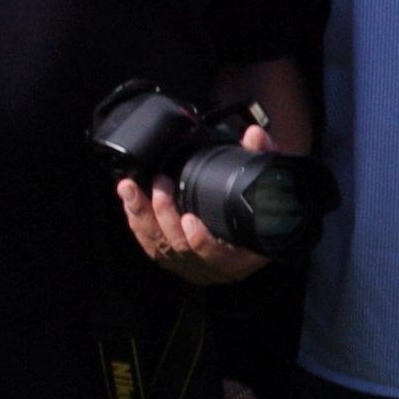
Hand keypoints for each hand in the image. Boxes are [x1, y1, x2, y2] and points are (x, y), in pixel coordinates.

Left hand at [115, 123, 273, 285]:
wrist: (259, 236)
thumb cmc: (262, 212)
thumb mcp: (269, 186)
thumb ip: (264, 160)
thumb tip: (255, 134)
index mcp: (241, 254)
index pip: (219, 255)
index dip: (202, 242)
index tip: (191, 221)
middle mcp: (213, 264)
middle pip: (180, 246)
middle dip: (164, 214)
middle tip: (160, 183)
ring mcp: (190, 263)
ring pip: (159, 245)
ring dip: (141, 215)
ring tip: (129, 188)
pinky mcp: (173, 258)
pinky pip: (150, 244)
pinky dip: (138, 221)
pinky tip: (129, 201)